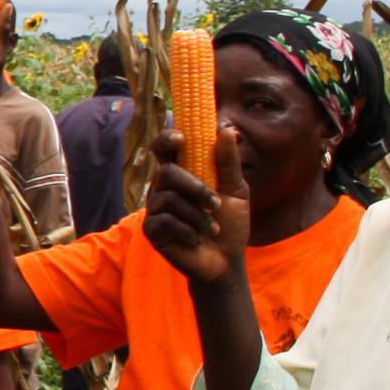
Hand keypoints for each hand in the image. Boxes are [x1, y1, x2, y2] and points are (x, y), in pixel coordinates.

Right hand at [142, 124, 248, 283]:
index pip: (164, 148)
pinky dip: (188, 230)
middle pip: (167, 172)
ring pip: (168, 199)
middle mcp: (164, 188)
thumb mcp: (236, 190)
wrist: (226, 260)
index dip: (167, 138)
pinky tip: (197, 239)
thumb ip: (229, 162)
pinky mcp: (152, 230)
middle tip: (215, 203)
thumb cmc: (229, 223)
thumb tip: (227, 129)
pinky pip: (164, 221)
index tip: (181, 138)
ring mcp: (155, 209)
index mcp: (182, 174)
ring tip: (212, 228)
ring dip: (197, 215)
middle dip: (193, 187)